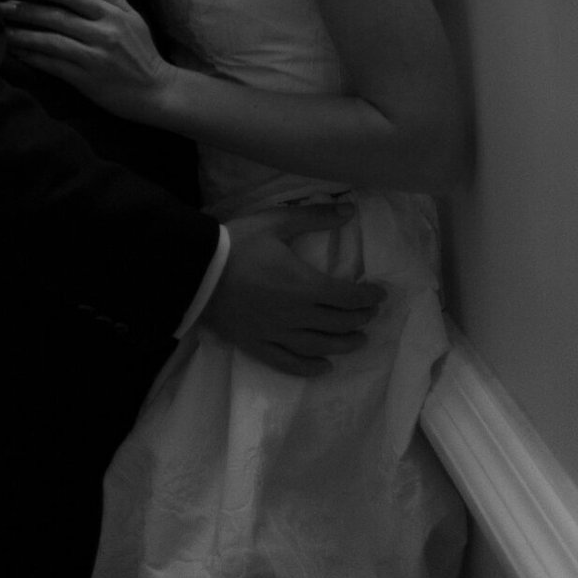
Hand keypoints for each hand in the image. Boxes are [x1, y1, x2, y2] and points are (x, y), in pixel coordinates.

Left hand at [1, 0, 173, 122]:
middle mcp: (103, 34)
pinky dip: (34, 58)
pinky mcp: (87, 80)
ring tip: (2, 30)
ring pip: (51, 41)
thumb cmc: (143, 53)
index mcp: (113, 15)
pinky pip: (54, 66)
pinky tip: (17, 52)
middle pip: (58, 17)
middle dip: (26, 10)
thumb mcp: (133, 18)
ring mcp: (94, 58)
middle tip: (0, 6)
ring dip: (23, 35)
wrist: (156, 92)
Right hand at [200, 203, 385, 378]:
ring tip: (359, 341)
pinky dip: (310, 368)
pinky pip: (289, 363)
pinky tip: (324, 366)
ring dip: (344, 344)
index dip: (368, 297)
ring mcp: (277, 334)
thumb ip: (315, 217)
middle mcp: (296, 315)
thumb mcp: (277, 222)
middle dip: (361, 318)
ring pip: (320, 347)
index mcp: (304, 285)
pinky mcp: (258, 345)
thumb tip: (350, 210)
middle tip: (371, 314)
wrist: (197, 272)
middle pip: (338, 323)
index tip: (380, 294)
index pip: (347, 296)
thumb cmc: (238, 243)